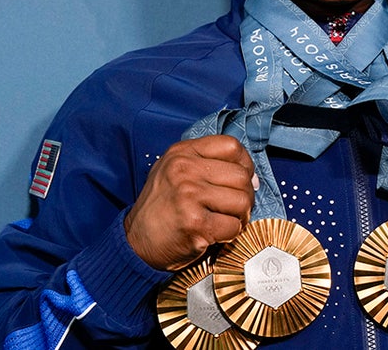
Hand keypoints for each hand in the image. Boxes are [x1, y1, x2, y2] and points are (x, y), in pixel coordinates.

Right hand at [124, 134, 257, 270]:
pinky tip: (215, 234)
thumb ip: (207, 164)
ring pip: (242, 201)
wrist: (136, 242)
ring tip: (225, 220)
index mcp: (182, 153)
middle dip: (246, 195)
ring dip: (240, 216)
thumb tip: (251, 176)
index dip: (245, 164)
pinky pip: (233, 226)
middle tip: (234, 208)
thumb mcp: (174, 171)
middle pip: (241, 176)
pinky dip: (230, 234)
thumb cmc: (161, 208)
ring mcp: (189, 195)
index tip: (242, 180)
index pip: (232, 146)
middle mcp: (184, 169)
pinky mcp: (195, 223)